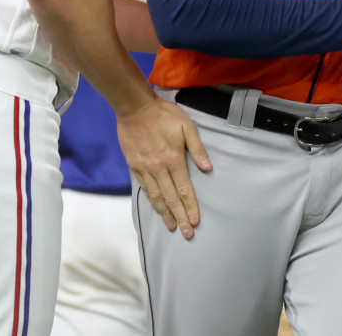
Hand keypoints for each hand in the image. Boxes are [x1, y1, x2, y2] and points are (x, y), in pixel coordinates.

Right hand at [118, 97, 212, 239]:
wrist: (134, 108)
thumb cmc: (164, 115)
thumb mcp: (187, 126)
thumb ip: (198, 148)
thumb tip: (208, 168)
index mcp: (173, 159)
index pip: (184, 189)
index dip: (190, 207)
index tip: (195, 221)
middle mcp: (158, 168)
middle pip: (170, 198)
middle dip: (179, 217)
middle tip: (187, 234)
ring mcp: (144, 169)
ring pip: (155, 197)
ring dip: (164, 214)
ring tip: (172, 227)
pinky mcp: (134, 166)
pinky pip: (144, 188)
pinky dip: (151, 201)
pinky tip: (156, 208)